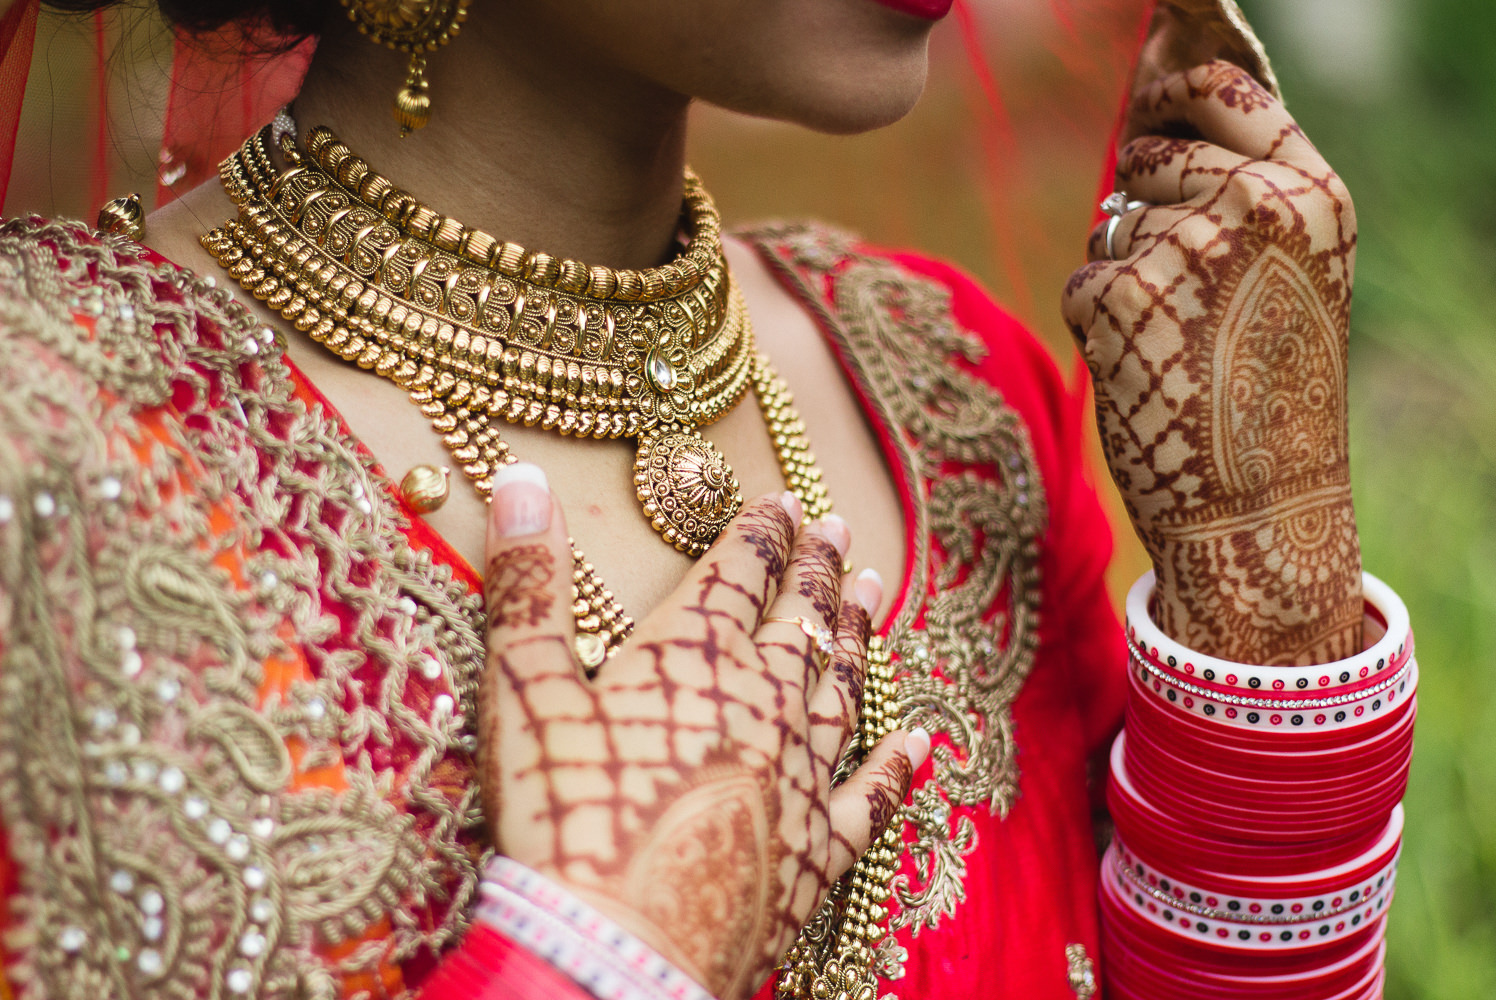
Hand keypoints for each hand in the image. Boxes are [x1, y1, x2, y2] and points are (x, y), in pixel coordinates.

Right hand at [477, 464, 923, 999]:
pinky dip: (898, 765)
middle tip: (837, 529)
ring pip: (843, 686)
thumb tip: (520, 478)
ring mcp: (804, 774)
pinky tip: (919, 739)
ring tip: (871, 593)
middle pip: (802, 618)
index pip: (740, 570)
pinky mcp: (821, 846)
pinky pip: (874, 794)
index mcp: (697, 656)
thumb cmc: (566, 814)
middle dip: (817, 568)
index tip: (785, 499)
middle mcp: (767, 701)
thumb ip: (529, 582)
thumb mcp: (524, 687)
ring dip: (857, 636)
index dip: (762, 529)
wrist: (619, 950)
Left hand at [1062, 60, 1362, 665]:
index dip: (1170, 87)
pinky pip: (1084, 277)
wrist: (1260, 502)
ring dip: (1126, 275)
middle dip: (1142, 200)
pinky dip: (1099, 321)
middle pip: (1149, 151)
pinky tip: (1149, 366)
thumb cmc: (1270, 391)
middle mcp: (1257, 203)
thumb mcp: (1287, 272)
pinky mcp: (1122, 294)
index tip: (1148, 95)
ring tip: (1180, 341)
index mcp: (1312, 192)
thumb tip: (1150, 99)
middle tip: (1178, 280)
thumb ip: (1239, 188)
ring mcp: (1187, 244)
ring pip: (1113, 223)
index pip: (1221, 83)